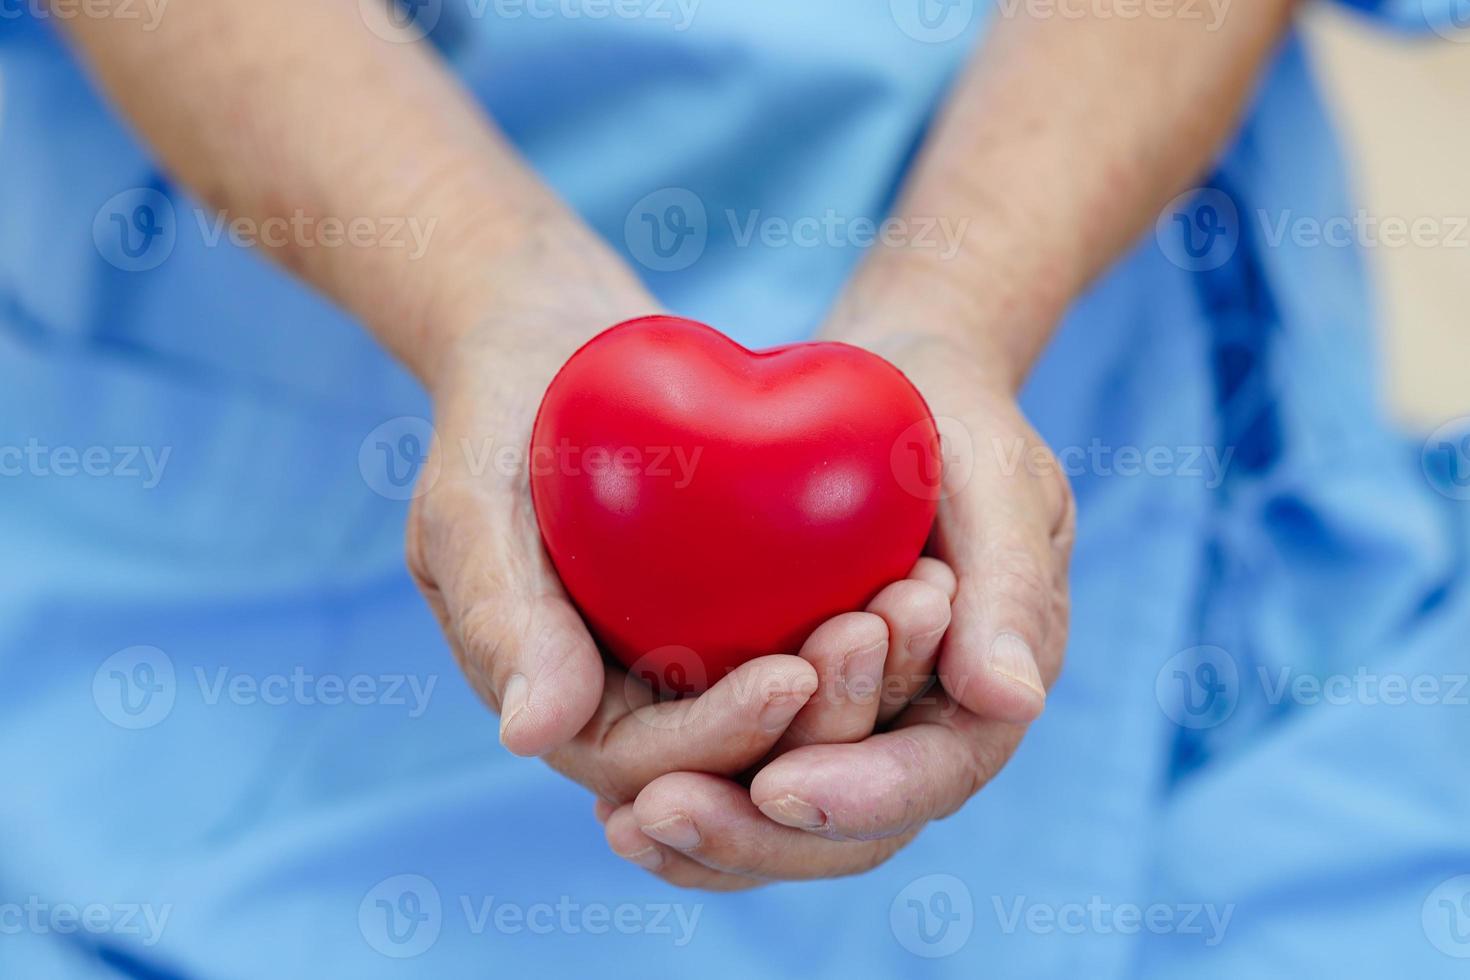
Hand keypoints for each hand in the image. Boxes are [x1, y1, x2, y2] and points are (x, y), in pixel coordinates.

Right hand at [402, 238, 963, 821]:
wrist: (549, 345)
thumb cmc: (494, 420)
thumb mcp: (473, 507)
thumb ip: (499, 618)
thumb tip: (532, 736)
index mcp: (567, 707)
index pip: (651, 762)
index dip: (722, 736)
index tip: (794, 674)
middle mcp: (638, 698)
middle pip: (741, 750)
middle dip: (819, 713)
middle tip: (887, 635)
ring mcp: (695, 653)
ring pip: (793, 702)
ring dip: (864, 673)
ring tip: (924, 603)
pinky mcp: (742, 608)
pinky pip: (811, 632)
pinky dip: (865, 617)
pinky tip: (924, 571)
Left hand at [600, 312, 1073, 886]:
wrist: (895, 397)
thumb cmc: (951, 425)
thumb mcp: (998, 479)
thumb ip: (1010, 583)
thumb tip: (1010, 701)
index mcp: (982, 694)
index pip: (931, 775)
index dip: (859, 794)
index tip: (776, 785)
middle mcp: (916, 731)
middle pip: (849, 829)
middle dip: (758, 835)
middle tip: (662, 811)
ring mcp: (849, 728)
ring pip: (788, 823)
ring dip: (712, 839)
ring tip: (626, 824)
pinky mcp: (789, 712)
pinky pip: (743, 776)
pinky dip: (693, 795)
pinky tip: (618, 807)